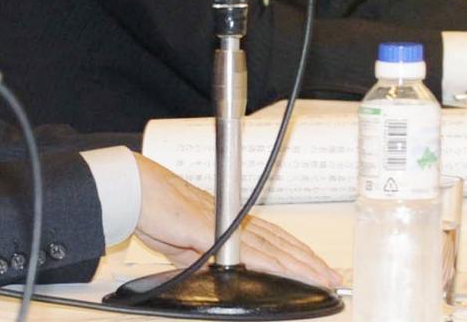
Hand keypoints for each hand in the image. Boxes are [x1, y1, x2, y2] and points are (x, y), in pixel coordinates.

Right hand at [133, 154, 340, 287]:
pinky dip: (274, 262)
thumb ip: (203, 259)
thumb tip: (218, 273)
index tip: (313, 264)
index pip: (266, 238)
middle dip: (306, 260)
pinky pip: (250, 250)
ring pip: (272, 245)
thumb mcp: (181, 245)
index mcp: (223, 220)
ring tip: (323, 276)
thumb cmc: (151, 209)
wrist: (134, 189)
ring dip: (300, 263)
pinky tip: (290, 272)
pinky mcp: (213, 230)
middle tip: (332, 275)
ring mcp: (224, 223)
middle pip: (278, 241)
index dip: (292, 251)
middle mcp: (230, 219)